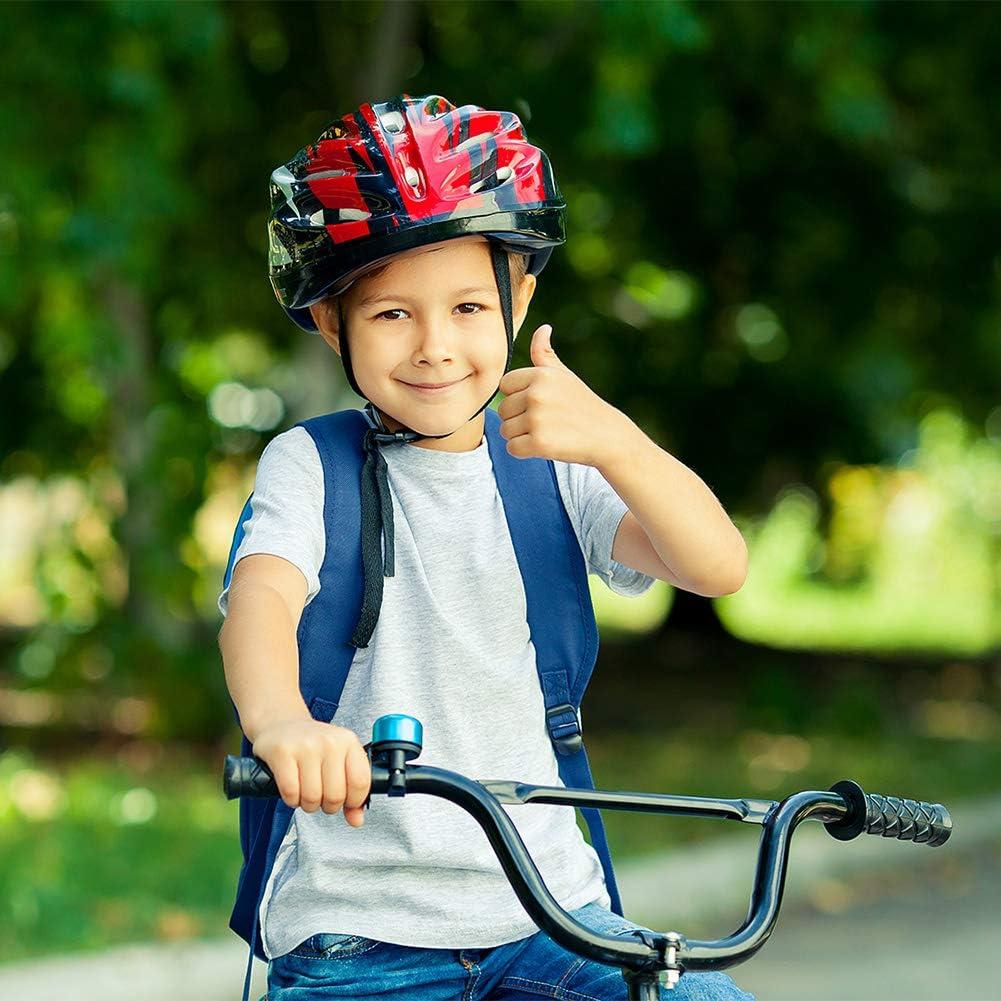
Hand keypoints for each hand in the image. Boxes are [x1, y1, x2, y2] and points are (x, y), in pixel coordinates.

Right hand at [252, 717, 370, 826]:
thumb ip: (352, 791)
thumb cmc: (313, 747)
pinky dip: (291, 800)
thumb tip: (356, 820)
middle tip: (321, 798)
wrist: (282, 724)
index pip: (361, 782)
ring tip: (306, 793)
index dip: (354, 801)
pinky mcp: (282, 752)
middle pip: (335, 795)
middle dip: (328, 806)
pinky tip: (292, 790)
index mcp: (348, 742)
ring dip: (308, 805)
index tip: (346, 802)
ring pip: (312, 797)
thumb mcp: (339, 760)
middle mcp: (329, 742)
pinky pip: (291, 792)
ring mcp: (305, 746)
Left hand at [497, 324, 632, 466]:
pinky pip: (512, 448)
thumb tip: (543, 329)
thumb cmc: (582, 405)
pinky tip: (545, 446)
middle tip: (545, 421)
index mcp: (540, 374)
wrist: (607, 435)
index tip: (539, 403)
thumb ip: (545, 354)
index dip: (518, 397)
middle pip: (503, 410)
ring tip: (547, 432)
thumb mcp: (564, 376)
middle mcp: (536, 393)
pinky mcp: (539, 443)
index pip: (505, 385)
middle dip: (518, 419)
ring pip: (506, 430)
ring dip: (521, 436)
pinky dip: (525, 452)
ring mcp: (537, 419)